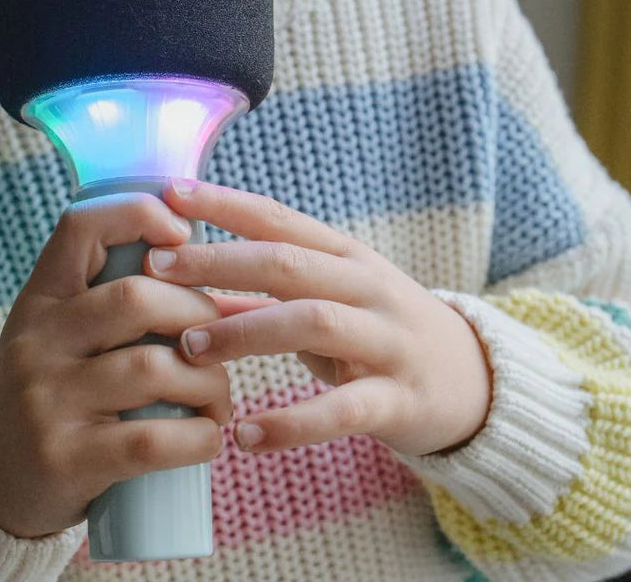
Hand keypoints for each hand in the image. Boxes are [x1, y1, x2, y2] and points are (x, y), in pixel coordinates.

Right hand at [0, 193, 231, 537]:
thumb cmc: (52, 390)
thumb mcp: (60, 329)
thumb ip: (108, 293)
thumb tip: (203, 254)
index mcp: (43, 297)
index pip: (82, 226)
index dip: (140, 215)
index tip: (183, 235)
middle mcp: (39, 340)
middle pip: (136, 298)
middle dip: (199, 314)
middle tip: (221, 340)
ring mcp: (47, 401)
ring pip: (152, 368)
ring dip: (209, 382)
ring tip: (217, 397)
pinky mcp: (65, 460)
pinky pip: (150, 439)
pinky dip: (198, 436)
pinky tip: (206, 437)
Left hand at [148, 179, 492, 458]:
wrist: (474, 380)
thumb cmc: (379, 332)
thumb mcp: (325, 302)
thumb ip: (260, 296)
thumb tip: (183, 285)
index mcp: (344, 255)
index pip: (277, 218)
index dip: (223, 203)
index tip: (167, 193)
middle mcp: (366, 286)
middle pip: (288, 261)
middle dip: (220, 260)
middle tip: (156, 268)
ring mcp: (388, 338)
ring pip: (313, 320)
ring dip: (246, 330)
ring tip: (189, 349)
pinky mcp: (400, 397)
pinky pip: (344, 409)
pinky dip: (292, 423)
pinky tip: (246, 437)